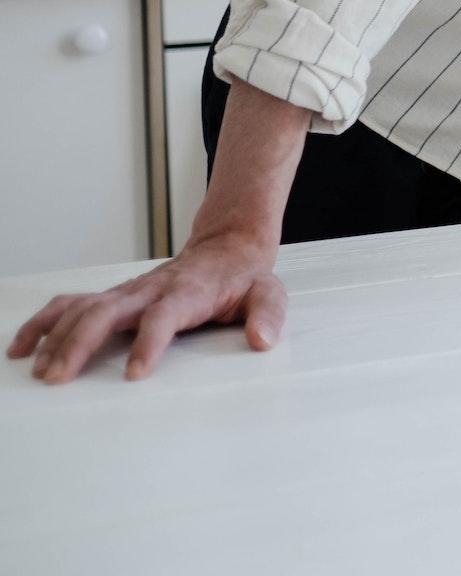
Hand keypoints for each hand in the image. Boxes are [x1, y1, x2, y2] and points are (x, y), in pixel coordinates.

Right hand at [8, 230, 285, 383]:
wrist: (227, 249)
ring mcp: (128, 292)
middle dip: (80, 343)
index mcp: (188, 292)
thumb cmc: (243, 279)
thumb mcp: (268, 293)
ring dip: (56, 338)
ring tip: (39, 371)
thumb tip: (262, 339)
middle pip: (108, 312)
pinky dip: (43, 322)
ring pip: (83, 309)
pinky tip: (21, 347)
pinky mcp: (114, 296)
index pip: (164, 316)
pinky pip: (70, 304)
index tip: (136, 375)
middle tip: (59, 378)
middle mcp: (150, 290)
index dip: (149, 343)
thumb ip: (268, 315)